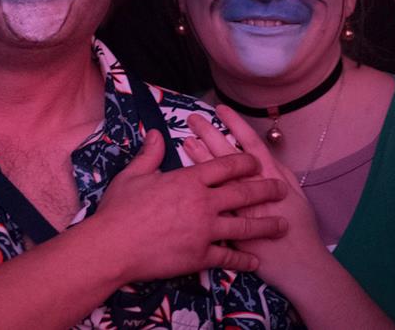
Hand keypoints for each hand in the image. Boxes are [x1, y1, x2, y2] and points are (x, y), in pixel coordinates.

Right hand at [94, 129, 288, 283]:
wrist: (113, 246)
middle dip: (265, 190)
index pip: (225, 166)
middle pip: (243, 192)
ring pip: (244, 225)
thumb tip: (156, 133)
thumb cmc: (120, 209)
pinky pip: (228, 257)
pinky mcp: (200, 256)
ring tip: (282, 225)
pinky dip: (243, 259)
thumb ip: (150, 154)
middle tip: (281, 189)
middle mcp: (202, 202)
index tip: (256, 161)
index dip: (243, 161)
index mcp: (189, 180)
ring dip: (265, 226)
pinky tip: (254, 261)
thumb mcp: (133, 175)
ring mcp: (204, 230)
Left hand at [184, 106, 327, 287]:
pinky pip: (209, 201)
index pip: (250, 145)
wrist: (299, 265)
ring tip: (186, 139)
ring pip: (216, 178)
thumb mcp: (297, 196)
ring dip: (200, 157)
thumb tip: (265, 156)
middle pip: (227, 157)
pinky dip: (198, 188)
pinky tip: (186, 177)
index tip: (221, 109)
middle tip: (194, 118)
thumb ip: (281, 173)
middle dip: (211, 135)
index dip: (235, 125)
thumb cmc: (301, 229)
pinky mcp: (228, 228)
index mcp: (272, 178)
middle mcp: (253, 189)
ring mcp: (239, 208)